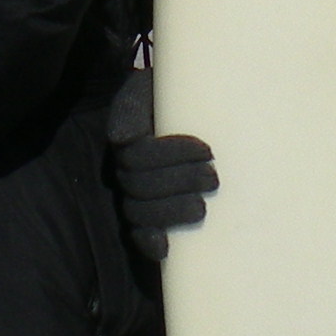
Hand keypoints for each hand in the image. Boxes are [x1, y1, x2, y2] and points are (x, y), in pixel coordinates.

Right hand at [107, 72, 215, 259]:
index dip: (170, 154)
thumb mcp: (154, 88)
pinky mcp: (147, 216)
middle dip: (178, 182)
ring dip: (170, 211)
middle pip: (139, 184)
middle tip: (213, 177)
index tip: (207, 149)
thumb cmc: (178, 96)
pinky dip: (149, 242)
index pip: (137, 153)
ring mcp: (131, 193)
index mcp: (127, 135)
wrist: (190, 106)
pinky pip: (137, 234)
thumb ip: (136, 104)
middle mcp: (124, 167)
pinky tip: (166, 247)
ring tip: (202, 207)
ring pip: (138, 211)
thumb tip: (122, 139)